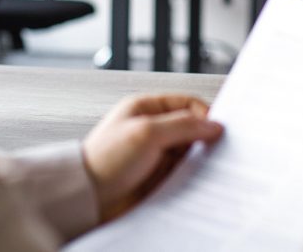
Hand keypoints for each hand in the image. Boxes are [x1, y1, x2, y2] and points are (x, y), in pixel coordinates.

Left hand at [81, 94, 222, 220]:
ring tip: (199, 169)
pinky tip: (189, 181)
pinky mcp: (154, 175)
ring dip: (194, 161)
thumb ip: (183, 125)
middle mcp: (150, 128)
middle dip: (201, 140)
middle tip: (212, 151)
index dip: (204, 115)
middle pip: (190, 129)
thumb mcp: (147, 133)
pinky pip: (180, 172)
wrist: (85, 198)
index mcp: (145, 108)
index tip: (216, 132)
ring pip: (187, 152)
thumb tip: (213, 125)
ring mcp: (153, 153)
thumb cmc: (104, 161)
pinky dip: (187, 176)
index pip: (187, 104)